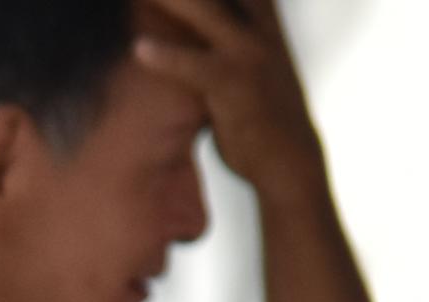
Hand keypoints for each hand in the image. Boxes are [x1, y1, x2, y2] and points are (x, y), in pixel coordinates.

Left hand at [135, 0, 325, 202]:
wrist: (290, 159)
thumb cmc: (259, 109)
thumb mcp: (242, 60)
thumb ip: (217, 36)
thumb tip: (185, 23)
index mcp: (261, 15)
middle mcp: (258, 26)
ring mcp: (249, 54)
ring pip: (204, 12)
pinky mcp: (235, 87)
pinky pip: (196, 67)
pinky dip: (168, 57)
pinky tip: (138, 49)